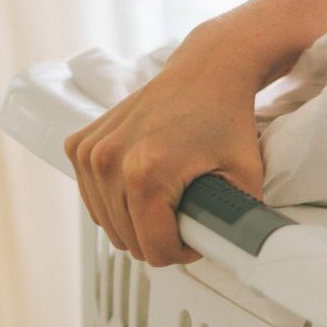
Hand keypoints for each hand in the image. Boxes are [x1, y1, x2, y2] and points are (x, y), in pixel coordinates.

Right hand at [64, 20, 267, 266]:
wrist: (206, 72)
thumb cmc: (227, 120)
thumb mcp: (247, 178)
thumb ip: (239, 223)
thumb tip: (238, 255)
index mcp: (146, 174)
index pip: (152, 249)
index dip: (181, 252)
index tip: (198, 235)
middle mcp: (108, 162)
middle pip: (127, 240)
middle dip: (159, 238)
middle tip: (188, 216)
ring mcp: (89, 152)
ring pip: (107, 223)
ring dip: (136, 222)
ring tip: (168, 200)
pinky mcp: (79, 145)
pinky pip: (92, 197)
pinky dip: (115, 201)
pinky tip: (142, 185)